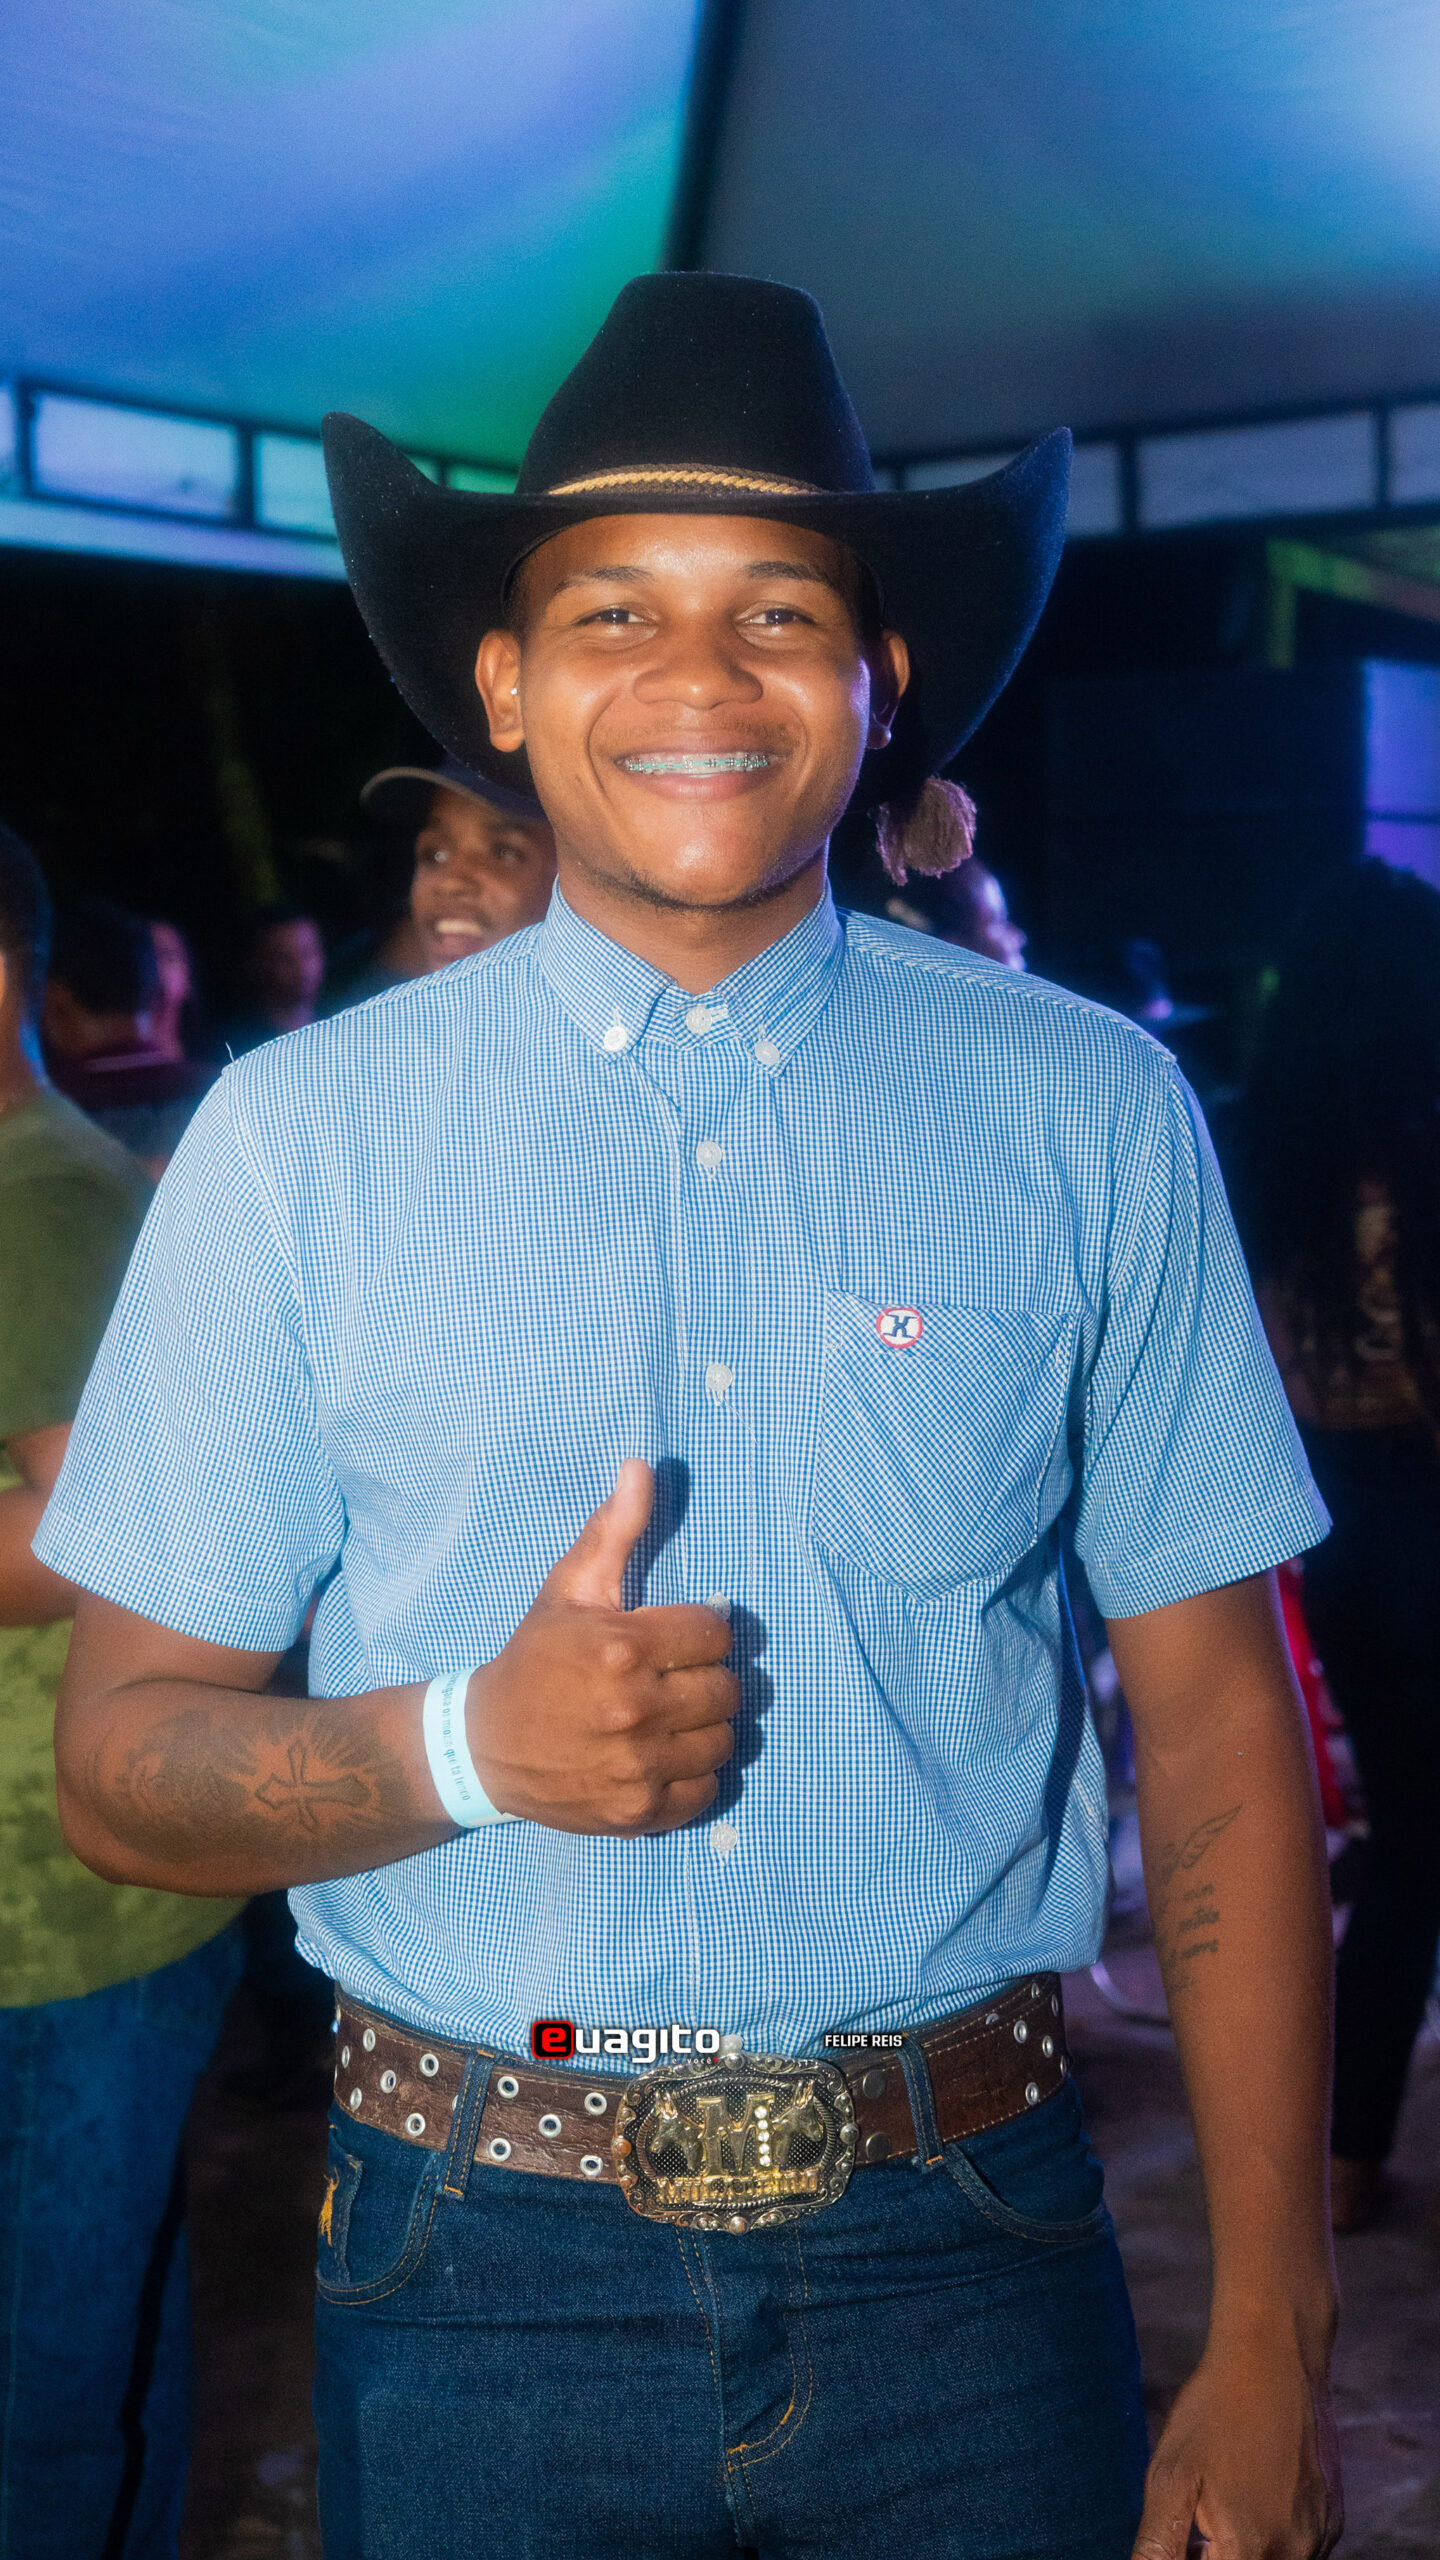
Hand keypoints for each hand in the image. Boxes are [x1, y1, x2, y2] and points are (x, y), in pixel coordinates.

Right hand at [466, 1459, 737, 1834]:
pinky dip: (696, 1775)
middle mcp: (635, 1710)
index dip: (701, 1631)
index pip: (717, 1633)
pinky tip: (666, 1757)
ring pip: (724, 1741)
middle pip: (729, 1689)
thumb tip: (642, 1467)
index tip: (676, 1638)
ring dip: (706, 1728)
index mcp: (622, 1648)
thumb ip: (614, 1531)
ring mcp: (638, 1767)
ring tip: (673, 1718)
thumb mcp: (568, 1590)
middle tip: (675, 1678)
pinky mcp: (639, 1812)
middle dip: (707, 1678)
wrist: (484, 1745)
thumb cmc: (535, 1659)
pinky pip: (707, 1791)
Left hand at [1134, 2318, 1341, 2558]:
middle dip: (1216, 2554)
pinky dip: (1273, 2537)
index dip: (1191, 2559)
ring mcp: (1321, 2538)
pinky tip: (1254, 2493)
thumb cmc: (1214, 2410)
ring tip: (1224, 2499)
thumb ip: (1158, 2544)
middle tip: (1198, 2520)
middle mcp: (1296, 2555)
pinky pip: (1300, 2550)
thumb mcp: (1169, 2475)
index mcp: (1249, 2551)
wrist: (1276, 2353)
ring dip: (1245, 2550)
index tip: (1184, 2536)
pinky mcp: (1334, 2519)